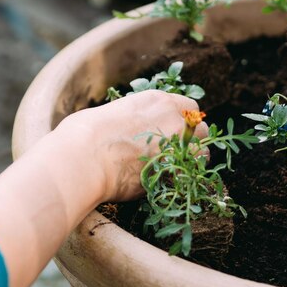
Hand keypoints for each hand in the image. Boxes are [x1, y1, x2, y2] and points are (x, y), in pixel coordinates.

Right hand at [54, 90, 208, 201]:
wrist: (83, 157)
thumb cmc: (84, 134)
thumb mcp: (109, 114)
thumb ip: (129, 119)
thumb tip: (125, 128)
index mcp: (156, 100)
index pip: (189, 107)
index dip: (183, 122)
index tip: (174, 134)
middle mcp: (172, 118)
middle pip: (201, 129)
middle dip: (192, 142)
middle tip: (176, 155)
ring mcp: (177, 144)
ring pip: (203, 153)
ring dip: (192, 162)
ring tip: (174, 173)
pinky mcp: (174, 170)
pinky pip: (192, 176)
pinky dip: (184, 181)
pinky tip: (169, 185)